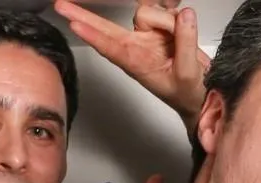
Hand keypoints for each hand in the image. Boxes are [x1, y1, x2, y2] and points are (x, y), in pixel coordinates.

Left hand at [55, 1, 209, 127]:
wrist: (198, 95)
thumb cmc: (187, 94)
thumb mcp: (188, 73)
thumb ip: (186, 42)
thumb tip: (184, 16)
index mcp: (136, 62)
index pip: (110, 46)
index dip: (93, 35)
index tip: (75, 26)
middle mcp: (137, 46)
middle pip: (107, 27)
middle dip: (84, 16)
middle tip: (61, 5)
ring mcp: (148, 35)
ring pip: (149, 12)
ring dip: (167, 21)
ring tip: (182, 41)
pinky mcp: (161, 27)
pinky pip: (165, 11)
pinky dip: (175, 18)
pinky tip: (182, 29)